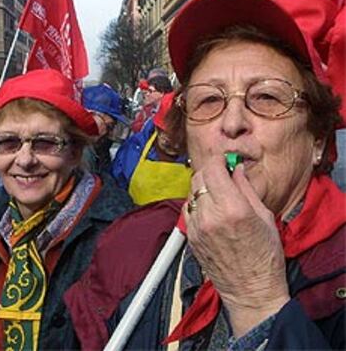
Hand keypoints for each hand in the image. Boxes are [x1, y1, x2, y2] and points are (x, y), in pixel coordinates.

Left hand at [185, 154, 289, 336]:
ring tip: (218, 193)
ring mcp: (197, 227)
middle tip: (222, 175)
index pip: (213, 168)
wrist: (251, 292)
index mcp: (233, 208)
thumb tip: (236, 169)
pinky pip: (188, 209)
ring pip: (191, 191)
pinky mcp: (191, 237)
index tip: (224, 160)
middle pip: (199, 177)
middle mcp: (211, 216)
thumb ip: (246, 188)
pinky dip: (197, 202)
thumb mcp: (264, 217)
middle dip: (210, 171)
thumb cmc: (265, 258)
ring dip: (203, 186)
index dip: (218, 160)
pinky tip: (210, 208)